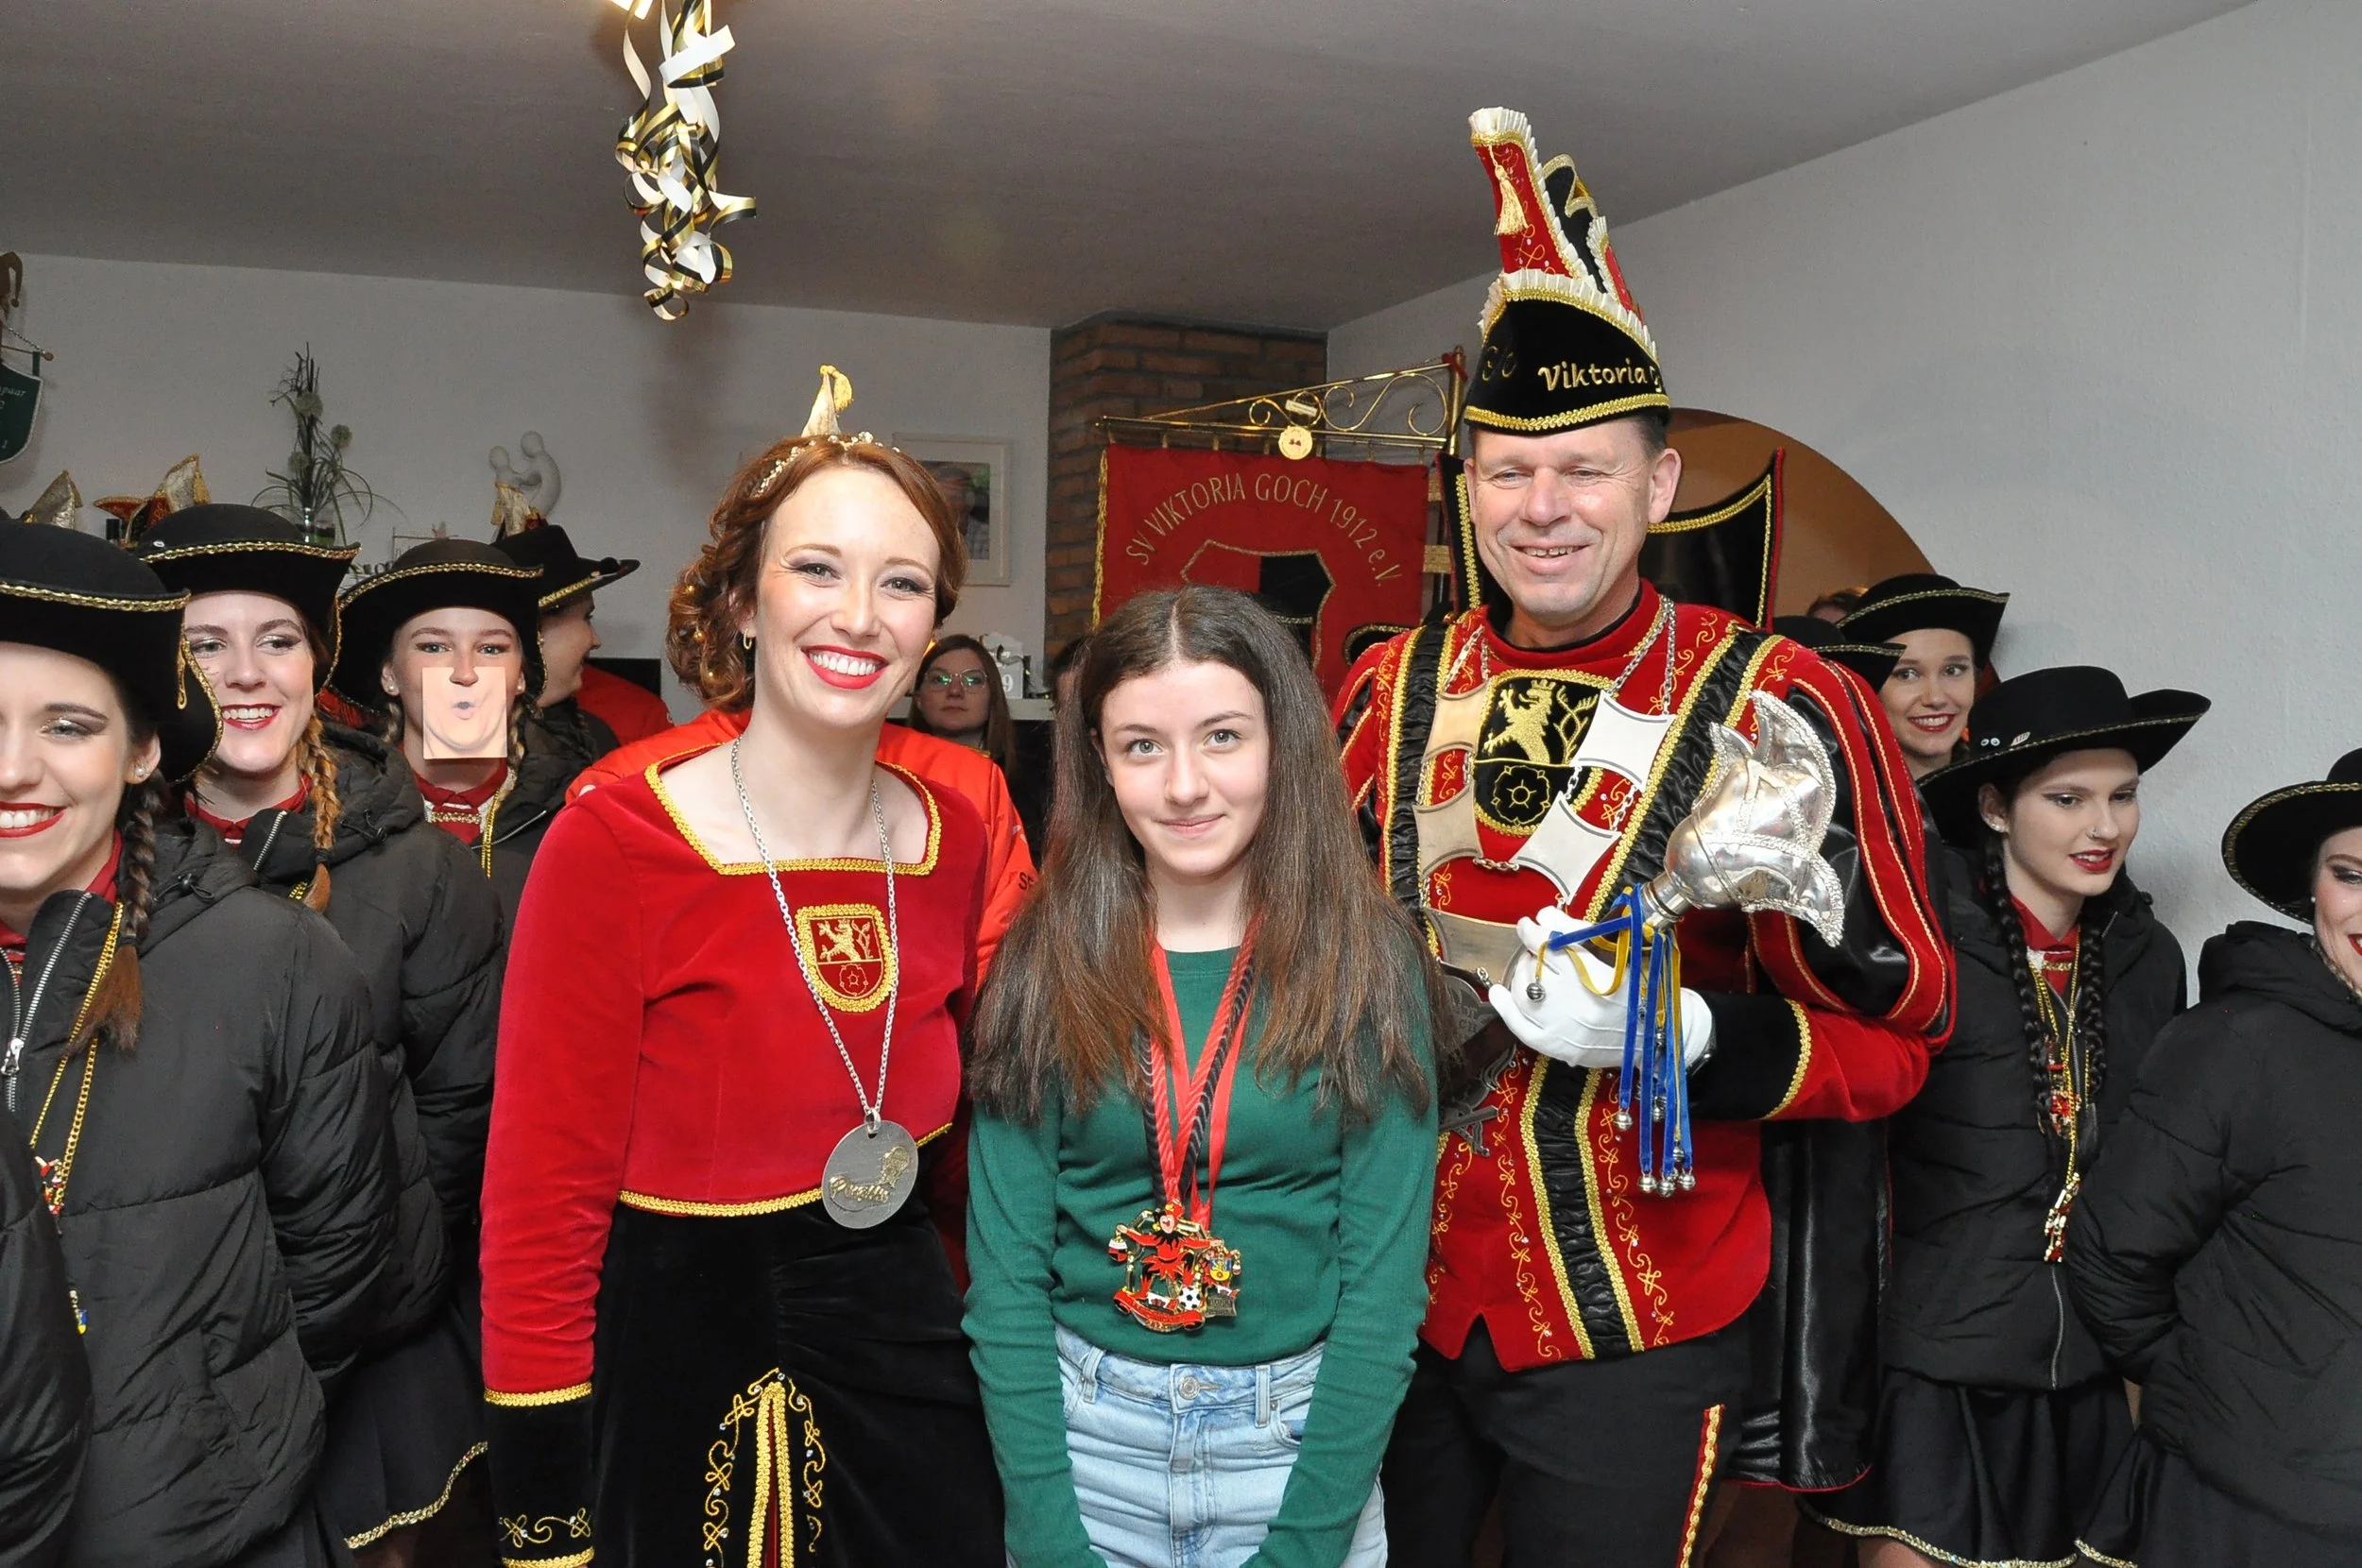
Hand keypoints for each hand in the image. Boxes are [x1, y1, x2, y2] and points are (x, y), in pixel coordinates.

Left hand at [1486, 907, 1714, 1071]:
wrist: (1656, 1035)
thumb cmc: (1640, 991)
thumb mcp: (1619, 955)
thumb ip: (1578, 933)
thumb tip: (1543, 916)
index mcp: (1602, 979)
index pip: (1555, 949)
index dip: (1535, 933)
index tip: (1529, 923)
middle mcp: (1582, 1006)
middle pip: (1537, 971)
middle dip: (1529, 952)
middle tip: (1533, 944)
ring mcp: (1569, 1031)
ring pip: (1525, 995)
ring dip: (1519, 975)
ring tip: (1527, 967)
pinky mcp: (1561, 1049)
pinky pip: (1522, 1028)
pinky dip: (1506, 1008)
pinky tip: (1498, 992)